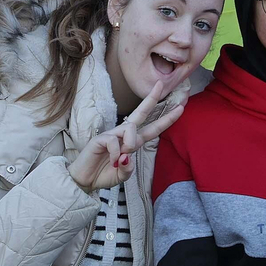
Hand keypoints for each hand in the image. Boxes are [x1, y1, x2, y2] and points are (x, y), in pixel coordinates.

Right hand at [67, 76, 188, 190]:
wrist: (85, 181)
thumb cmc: (104, 175)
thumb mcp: (124, 175)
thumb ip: (129, 168)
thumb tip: (127, 156)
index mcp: (133, 142)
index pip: (153, 128)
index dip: (167, 119)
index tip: (181, 107)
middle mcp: (124, 135)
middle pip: (141, 113)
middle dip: (151, 99)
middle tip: (160, 84)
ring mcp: (112, 135)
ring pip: (130, 128)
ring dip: (130, 144)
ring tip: (121, 159)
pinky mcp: (100, 138)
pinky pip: (114, 141)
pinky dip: (116, 154)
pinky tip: (112, 160)